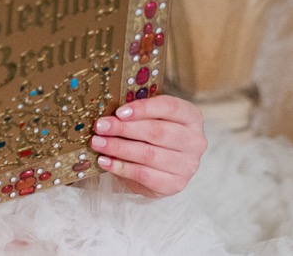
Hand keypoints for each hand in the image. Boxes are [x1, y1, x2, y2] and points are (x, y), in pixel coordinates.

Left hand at [88, 95, 205, 196]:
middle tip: (100, 127)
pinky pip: (144, 175)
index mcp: (191, 117)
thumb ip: (137, 112)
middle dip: (124, 129)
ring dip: (119, 148)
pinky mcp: (175, 184)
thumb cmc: (153, 135)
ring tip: (98, 143)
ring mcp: (188, 165)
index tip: (119, 111)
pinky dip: (121, 167)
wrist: (160, 167)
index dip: (143, 108)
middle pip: (156, 132)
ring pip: (148, 154)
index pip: (169, 107)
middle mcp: (195, 141)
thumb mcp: (150, 118)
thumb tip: (109, 110)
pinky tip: (105, 161)